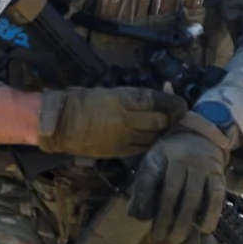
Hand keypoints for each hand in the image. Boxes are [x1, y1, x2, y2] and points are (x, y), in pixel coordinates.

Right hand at [38, 87, 183, 159]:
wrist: (60, 124)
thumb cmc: (80, 101)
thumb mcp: (107, 92)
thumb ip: (131, 97)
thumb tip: (152, 100)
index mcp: (122, 100)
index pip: (156, 101)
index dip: (173, 103)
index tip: (182, 103)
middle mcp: (127, 119)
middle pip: (159, 120)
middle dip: (172, 118)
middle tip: (180, 116)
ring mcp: (124, 137)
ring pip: (154, 136)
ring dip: (164, 132)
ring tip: (170, 128)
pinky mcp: (119, 151)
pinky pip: (142, 148)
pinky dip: (151, 143)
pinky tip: (155, 140)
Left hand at [127, 116, 233, 243]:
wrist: (200, 135)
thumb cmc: (171, 155)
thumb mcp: (153, 161)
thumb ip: (143, 186)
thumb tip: (134, 215)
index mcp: (160, 156)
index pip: (150, 178)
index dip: (144, 199)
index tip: (139, 218)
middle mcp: (181, 161)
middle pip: (171, 193)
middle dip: (163, 218)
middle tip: (158, 237)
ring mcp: (201, 168)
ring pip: (193, 198)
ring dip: (184, 222)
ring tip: (177, 238)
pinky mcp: (218, 175)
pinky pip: (216, 197)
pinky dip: (211, 214)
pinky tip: (205, 229)